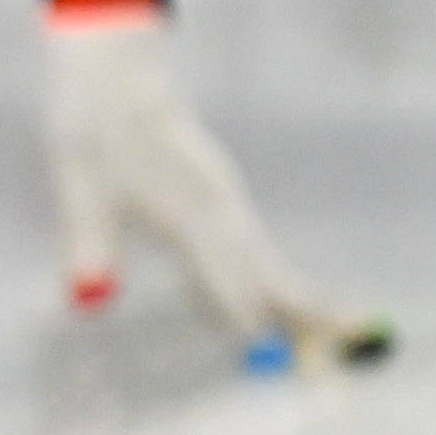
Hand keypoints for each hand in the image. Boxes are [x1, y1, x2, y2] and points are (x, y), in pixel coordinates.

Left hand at [46, 0, 387, 365]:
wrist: (116, 75)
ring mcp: (225, 203)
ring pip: (265, 262)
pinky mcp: (219, 199)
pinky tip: (272, 306)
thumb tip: (89, 304)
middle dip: (306, 315)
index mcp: (194, 209)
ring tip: (340, 338)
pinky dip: (268, 280)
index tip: (275, 359)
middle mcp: (221, 209)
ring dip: (294, 301)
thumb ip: (88, 244)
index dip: (253, 320)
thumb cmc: (95, 130)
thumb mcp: (81, 186)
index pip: (232, 278)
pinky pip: (249, 250)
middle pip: (270, 273)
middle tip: (354, 349)